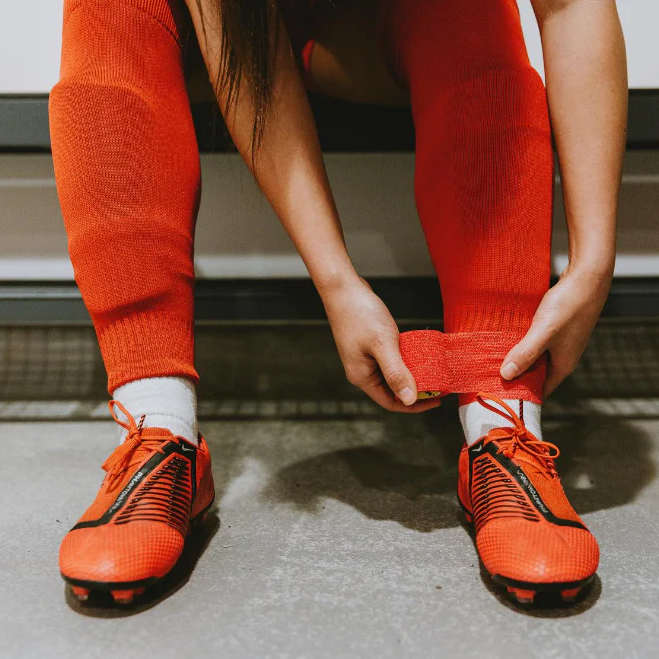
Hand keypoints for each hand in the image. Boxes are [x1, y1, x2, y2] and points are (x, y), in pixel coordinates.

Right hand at [320, 276, 441, 412]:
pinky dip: (404, 360)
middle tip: (438, 385)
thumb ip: (396, 373)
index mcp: (362, 376)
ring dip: (411, 374)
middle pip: (392, 390)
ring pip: (392, 375)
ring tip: (431, 371)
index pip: (390, 402)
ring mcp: (364, 358)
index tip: (435, 400)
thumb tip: (409, 400)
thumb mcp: (383, 344)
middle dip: (415, 390)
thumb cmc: (359, 313)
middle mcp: (362, 371)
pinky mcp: (368, 347)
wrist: (343, 288)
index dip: (414, 405)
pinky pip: (390, 360)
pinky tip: (416, 353)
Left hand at [500, 264, 612, 397]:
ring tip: (493, 357)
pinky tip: (507, 337)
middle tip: (489, 374)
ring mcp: (560, 343)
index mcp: (562, 365)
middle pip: (534, 374)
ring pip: (534, 357)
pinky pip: (535, 342)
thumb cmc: (570, 305)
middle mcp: (562, 357)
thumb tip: (506, 375)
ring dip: (517, 357)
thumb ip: (525, 354)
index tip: (499, 392)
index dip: (521, 394)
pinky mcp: (556, 329)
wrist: (587, 277)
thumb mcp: (543, 332)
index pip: (540, 390)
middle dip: (515, 374)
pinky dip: (522, 342)